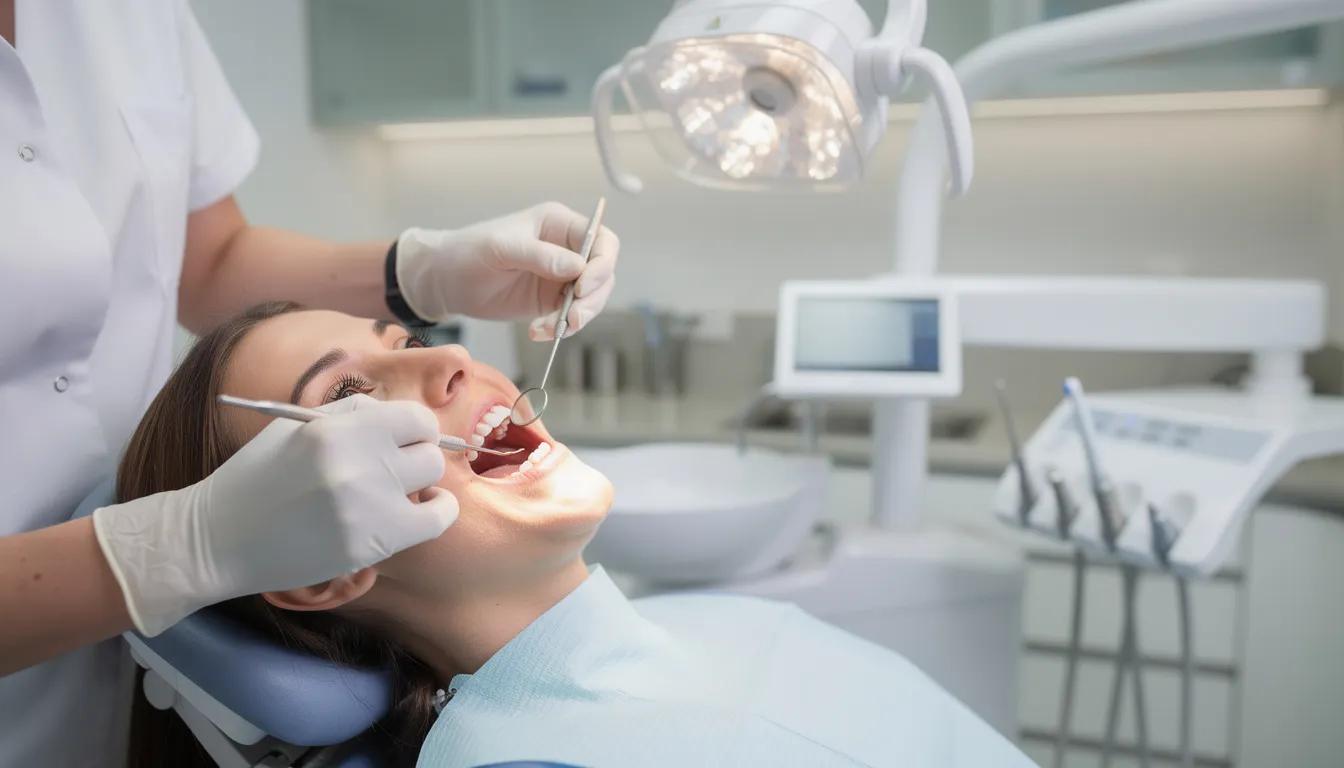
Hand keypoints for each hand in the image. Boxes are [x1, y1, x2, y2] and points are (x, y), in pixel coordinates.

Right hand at [92, 395, 456, 635]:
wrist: (217, 539)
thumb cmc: (259, 478)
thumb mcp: (298, 427)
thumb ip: (353, 415)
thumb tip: (403, 417)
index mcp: (335, 430)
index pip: (416, 418)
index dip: (415, 429)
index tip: (407, 441)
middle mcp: (355, 465)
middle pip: (429, 453)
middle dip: (417, 459)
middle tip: (397, 471)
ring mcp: (365, 508)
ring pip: (435, 486)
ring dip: (423, 489)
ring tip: (399, 494)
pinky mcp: (369, 545)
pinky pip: (434, 522)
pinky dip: (434, 515)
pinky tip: (417, 515)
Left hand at [395, 201, 619, 340]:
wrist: (448, 281)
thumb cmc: (471, 251)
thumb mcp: (503, 248)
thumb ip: (541, 256)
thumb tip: (578, 267)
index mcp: (560, 225)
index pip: (602, 241)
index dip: (602, 264)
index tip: (583, 286)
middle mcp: (567, 249)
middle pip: (603, 274)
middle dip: (592, 299)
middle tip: (572, 318)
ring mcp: (561, 277)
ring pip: (591, 299)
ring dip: (578, 318)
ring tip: (551, 328)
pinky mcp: (551, 301)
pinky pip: (570, 317)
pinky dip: (560, 328)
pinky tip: (538, 333)